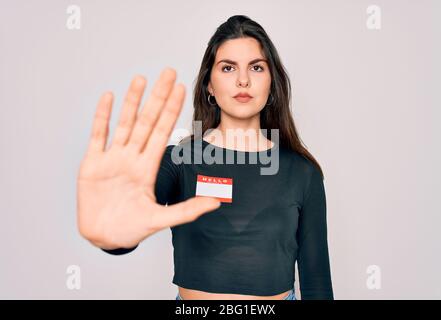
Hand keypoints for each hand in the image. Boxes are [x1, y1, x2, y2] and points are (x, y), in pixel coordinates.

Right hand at [77, 68, 220, 249]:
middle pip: (147, 121)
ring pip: (125, 123)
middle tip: (168, 72)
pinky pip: (98, 135)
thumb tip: (218, 202)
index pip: (163, 132)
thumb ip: (188, 210)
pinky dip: (102, 116)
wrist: (104, 237)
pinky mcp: (92, 163)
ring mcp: (112, 158)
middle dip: (158, 97)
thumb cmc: (132, 229)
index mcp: (148, 168)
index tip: (182, 90)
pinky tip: (108, 97)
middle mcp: (132, 158)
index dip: (172, 111)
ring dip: (132, 101)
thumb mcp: (161, 220)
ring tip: (141, 78)